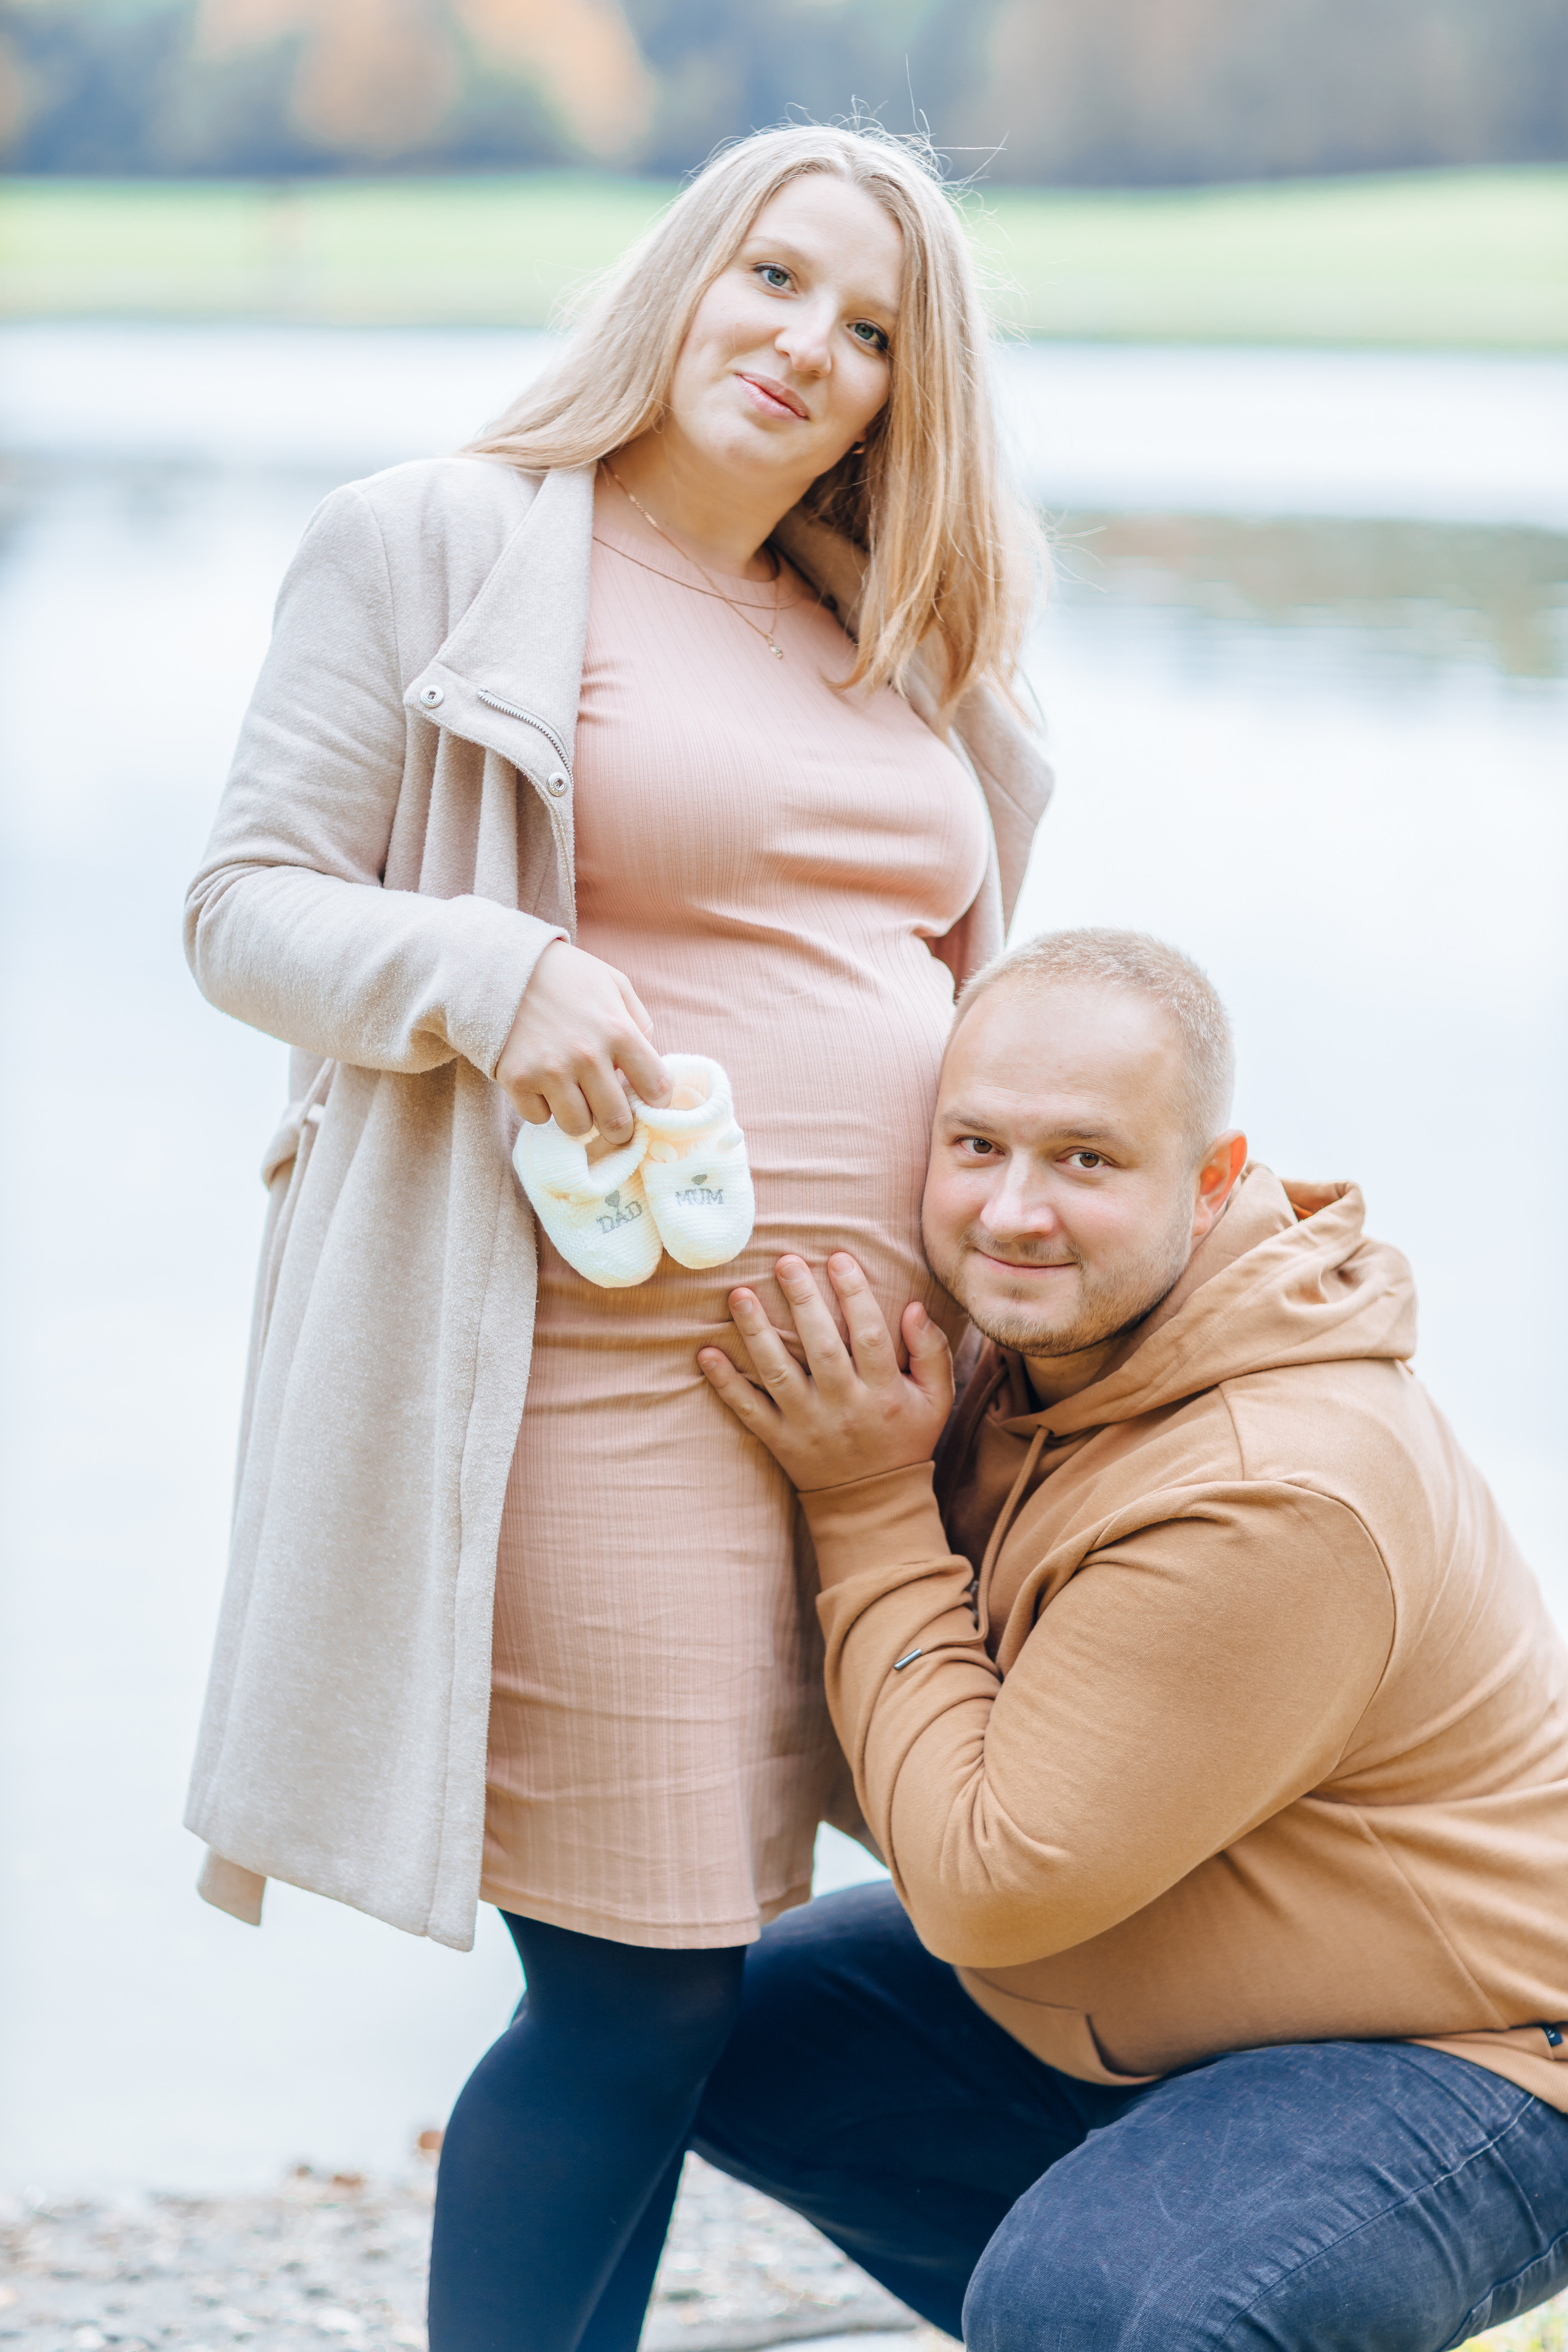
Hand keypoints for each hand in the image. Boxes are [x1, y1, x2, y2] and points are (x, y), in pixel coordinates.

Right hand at [498, 940, 670, 1142]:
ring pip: (578, 1127)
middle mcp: (587, 1056)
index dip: (656, 1101)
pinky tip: (542, 1083)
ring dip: (579, 1117)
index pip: (657, 1088)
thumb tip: (647, 1066)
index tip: (646, 1099)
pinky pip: (539, 1118)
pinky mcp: (517, 1079)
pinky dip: (542, 1107)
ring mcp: (550, 1070)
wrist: (501, 964)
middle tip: (611, 1115)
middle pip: (617, 1123)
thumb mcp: (614, 984)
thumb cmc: (565, 976)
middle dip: (619, 1126)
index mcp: (618, 1031)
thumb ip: (639, 1024)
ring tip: (574, 1094)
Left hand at [700, 1254, 953, 1491]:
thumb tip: (914, 1307)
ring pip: (779, 1373)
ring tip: (739, 1295)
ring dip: (756, 1333)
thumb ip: (930, 1352)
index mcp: (883, 1392)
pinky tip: (706, 1353)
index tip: (839, 1258)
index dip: (855, 1294)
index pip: (870, 1335)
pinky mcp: (780, 1441)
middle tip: (784, 1261)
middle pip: (821, 1347)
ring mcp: (808, 1424)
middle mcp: (845, 1406)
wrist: (873, 1503)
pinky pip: (749, 1410)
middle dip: (802, 1301)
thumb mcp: (935, 1399)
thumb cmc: (906, 1437)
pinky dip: (726, 1384)